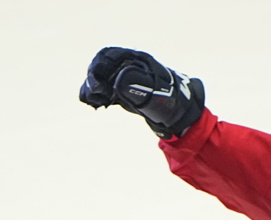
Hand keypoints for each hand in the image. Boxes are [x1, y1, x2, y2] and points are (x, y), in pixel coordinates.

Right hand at [79, 47, 204, 138]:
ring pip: (100, 78)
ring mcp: (123, 78)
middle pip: (101, 66)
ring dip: (93, 88)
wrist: (177, 112)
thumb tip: (120, 81)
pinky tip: (96, 105)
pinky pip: (103, 90)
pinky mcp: (120, 91)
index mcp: (137, 60)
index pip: (111, 55)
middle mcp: (127, 66)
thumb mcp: (157, 92)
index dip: (100, 66)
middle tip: (96, 95)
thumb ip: (140, 85)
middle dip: (94, 79)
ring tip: (95, 102)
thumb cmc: (171, 99)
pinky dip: (96, 96)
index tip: (99, 83)